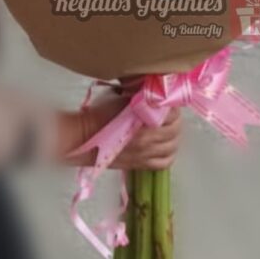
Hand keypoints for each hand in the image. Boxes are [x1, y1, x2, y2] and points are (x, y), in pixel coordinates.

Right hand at [56, 91, 180, 170]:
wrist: (84, 137)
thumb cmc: (100, 114)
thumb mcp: (122, 98)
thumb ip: (142, 97)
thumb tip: (156, 93)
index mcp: (143, 122)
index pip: (171, 114)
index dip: (172, 106)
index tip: (169, 101)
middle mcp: (148, 140)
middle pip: (174, 131)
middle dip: (176, 120)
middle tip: (171, 113)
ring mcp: (145, 155)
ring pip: (172, 147)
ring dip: (174, 137)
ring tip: (169, 129)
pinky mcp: (140, 165)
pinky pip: (164, 163)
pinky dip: (169, 154)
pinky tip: (166, 146)